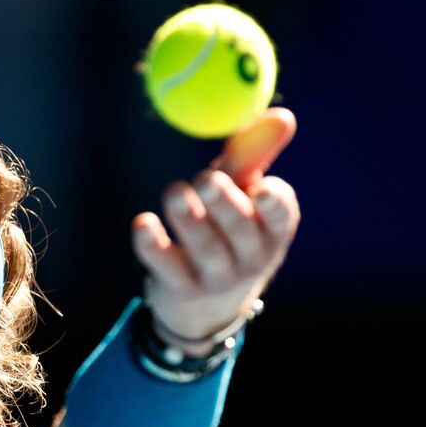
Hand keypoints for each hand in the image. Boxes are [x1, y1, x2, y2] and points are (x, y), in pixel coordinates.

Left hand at [131, 108, 301, 353]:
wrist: (204, 310)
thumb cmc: (226, 234)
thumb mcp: (242, 197)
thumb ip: (255, 157)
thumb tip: (282, 116)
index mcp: (272, 232)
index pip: (280, 218)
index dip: (273, 204)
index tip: (261, 188)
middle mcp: (249, 258)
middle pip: (240, 232)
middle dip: (225, 204)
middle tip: (206, 179)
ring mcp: (215, 278)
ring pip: (205, 249)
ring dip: (189, 219)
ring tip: (174, 192)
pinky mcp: (180, 289)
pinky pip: (166, 267)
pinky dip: (153, 246)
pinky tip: (143, 224)